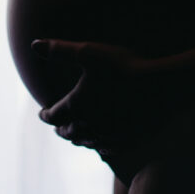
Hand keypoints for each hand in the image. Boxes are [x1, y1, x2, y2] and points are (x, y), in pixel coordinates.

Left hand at [32, 39, 167, 155]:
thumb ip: (60, 50)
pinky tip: (103, 143)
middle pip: (68, 132)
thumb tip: (33, 44)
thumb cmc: (124, 67)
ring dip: (78, 138)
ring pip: (87, 142)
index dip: (45, 114)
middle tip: (58, 125)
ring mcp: (109, 137)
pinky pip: (108, 148)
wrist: (161, 88)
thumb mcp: (89, 52)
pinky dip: (100, 145)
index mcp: (76, 107)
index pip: (53, 115)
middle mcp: (89, 127)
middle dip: (61, 128)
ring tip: (77, 134)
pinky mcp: (128, 142)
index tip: (42, 112)